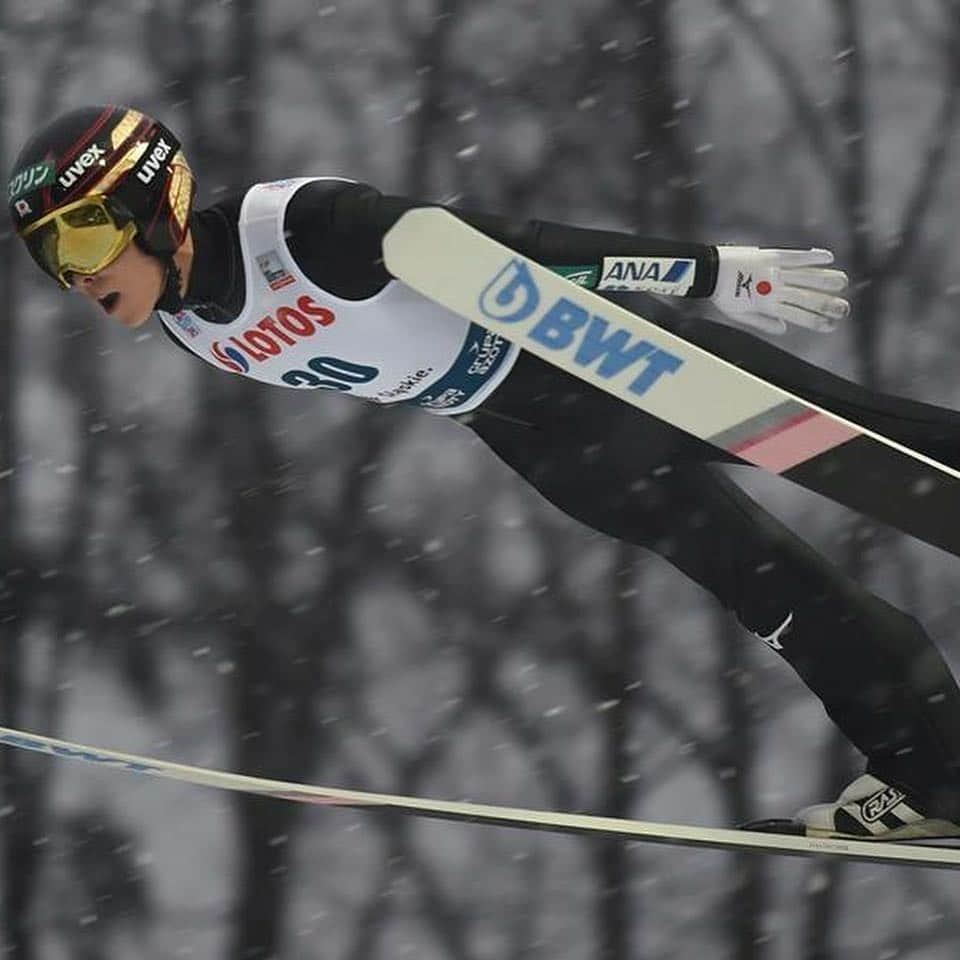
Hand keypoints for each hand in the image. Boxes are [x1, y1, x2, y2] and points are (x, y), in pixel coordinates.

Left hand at [711, 246, 848, 334]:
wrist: (708, 272)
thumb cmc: (721, 296)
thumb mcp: (738, 316)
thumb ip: (763, 323)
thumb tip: (784, 329)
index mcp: (766, 306)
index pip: (797, 316)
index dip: (816, 321)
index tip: (832, 325)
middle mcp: (773, 289)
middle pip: (806, 298)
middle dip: (827, 304)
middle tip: (845, 309)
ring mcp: (772, 271)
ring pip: (805, 276)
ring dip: (825, 280)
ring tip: (843, 283)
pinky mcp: (769, 255)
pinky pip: (794, 256)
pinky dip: (811, 256)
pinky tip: (828, 257)